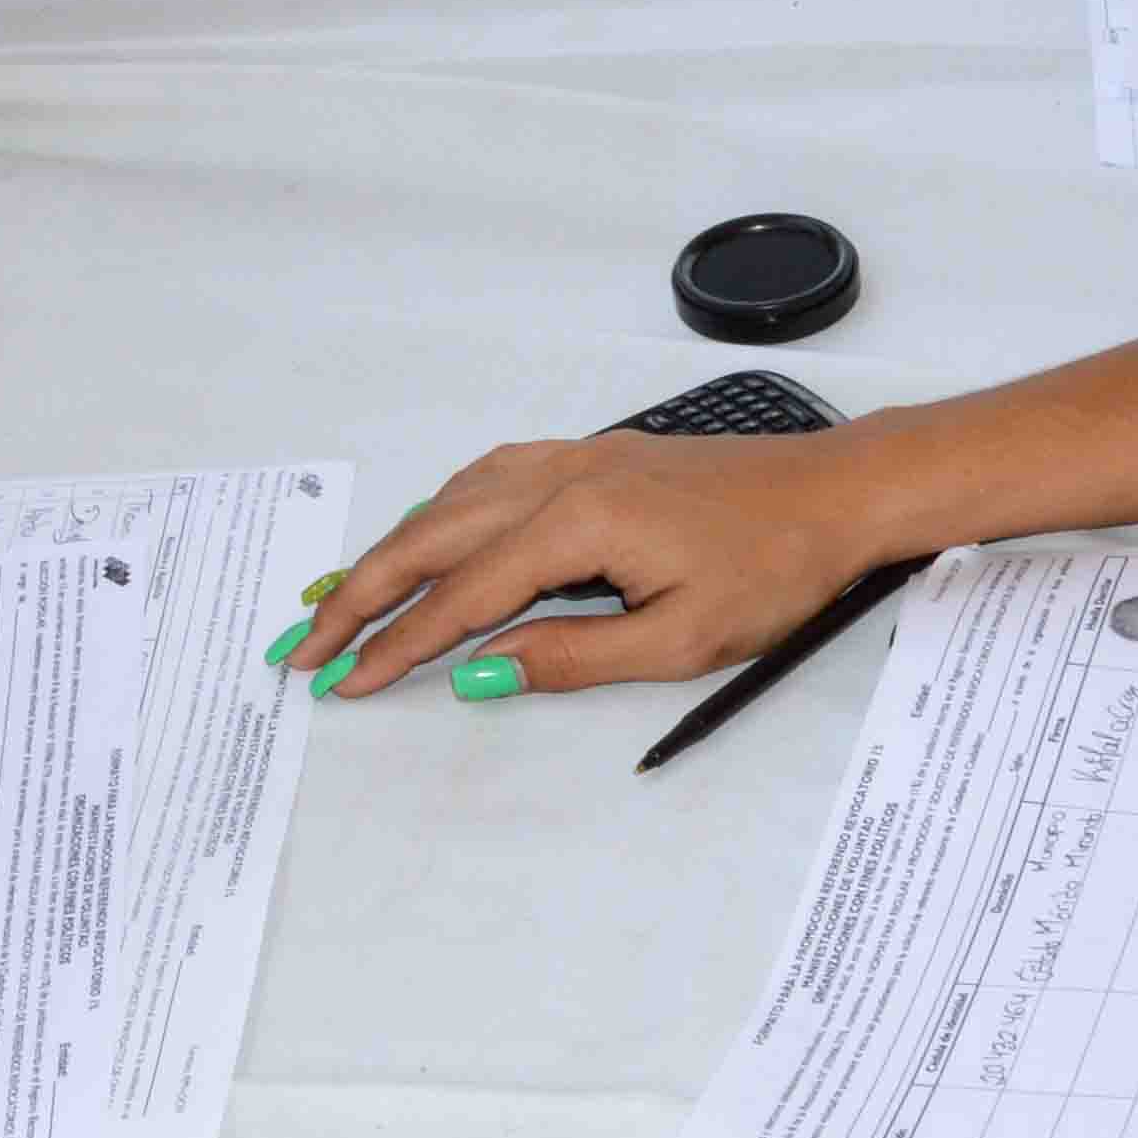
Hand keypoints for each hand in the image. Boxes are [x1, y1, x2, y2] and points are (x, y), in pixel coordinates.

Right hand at [274, 428, 897, 703]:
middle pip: (428, 538)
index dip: (395, 646)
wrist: (836, 493)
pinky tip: (424, 527)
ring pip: (449, 501)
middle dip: (358, 594)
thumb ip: (570, 657)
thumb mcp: (679, 642)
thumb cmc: (775, 568)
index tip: (343, 682)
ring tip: (340, 595)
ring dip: (389, 549)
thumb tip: (481, 673)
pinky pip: (487, 476)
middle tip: (301, 643)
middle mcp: (559, 479)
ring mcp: (573, 459)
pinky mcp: (593, 455)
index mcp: (577, 525)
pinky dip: (438, 507)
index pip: (459, 598)